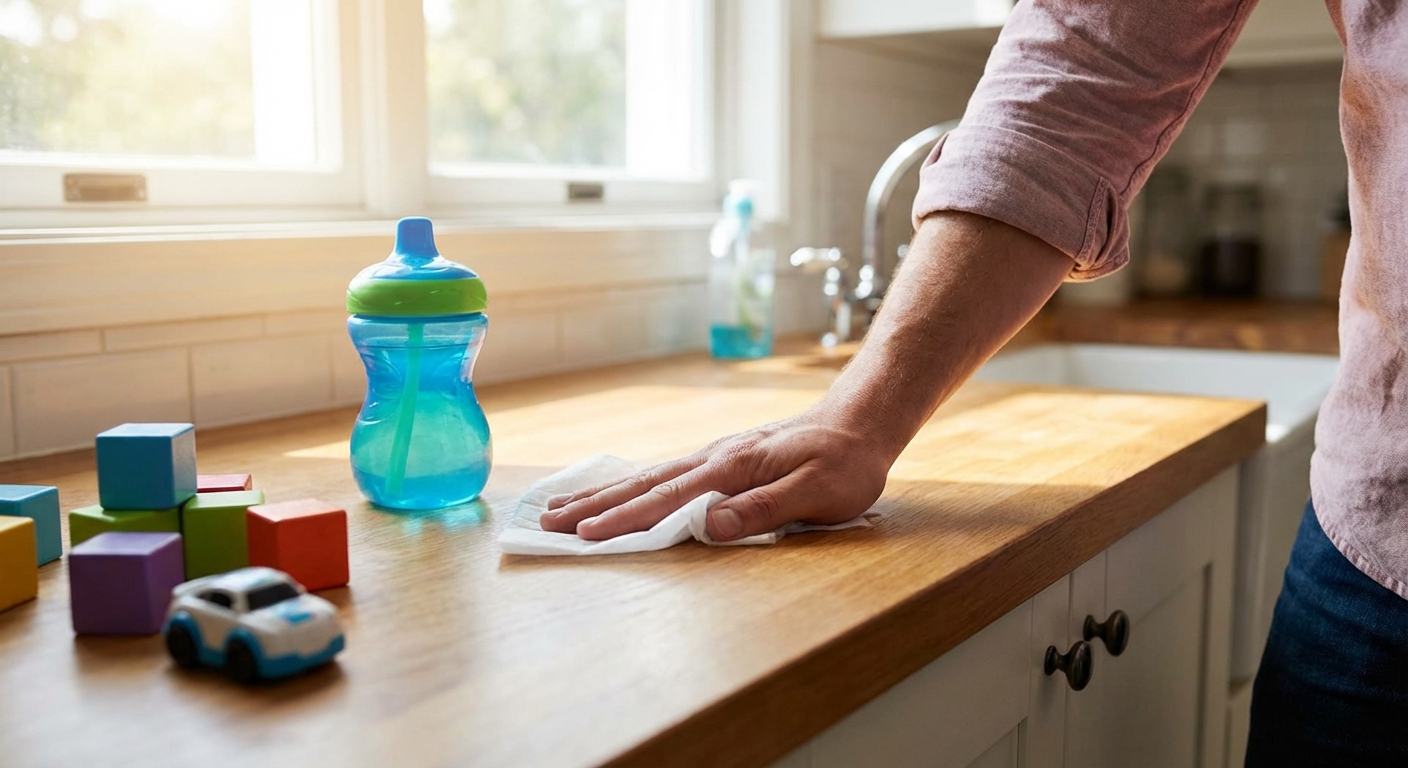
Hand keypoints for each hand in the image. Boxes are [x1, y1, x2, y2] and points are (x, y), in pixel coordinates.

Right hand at [538, 409, 890, 541]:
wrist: (860, 422)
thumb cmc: (845, 463)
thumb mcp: (818, 493)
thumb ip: (763, 509)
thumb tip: (708, 527)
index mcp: (733, 469)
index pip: (668, 500)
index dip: (625, 521)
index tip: (585, 537)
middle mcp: (714, 459)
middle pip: (643, 485)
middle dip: (594, 506)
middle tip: (546, 522)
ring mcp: (714, 457)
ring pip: (647, 477)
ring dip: (603, 494)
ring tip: (561, 506)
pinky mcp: (720, 460)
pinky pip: (664, 474)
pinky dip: (630, 484)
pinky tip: (615, 491)